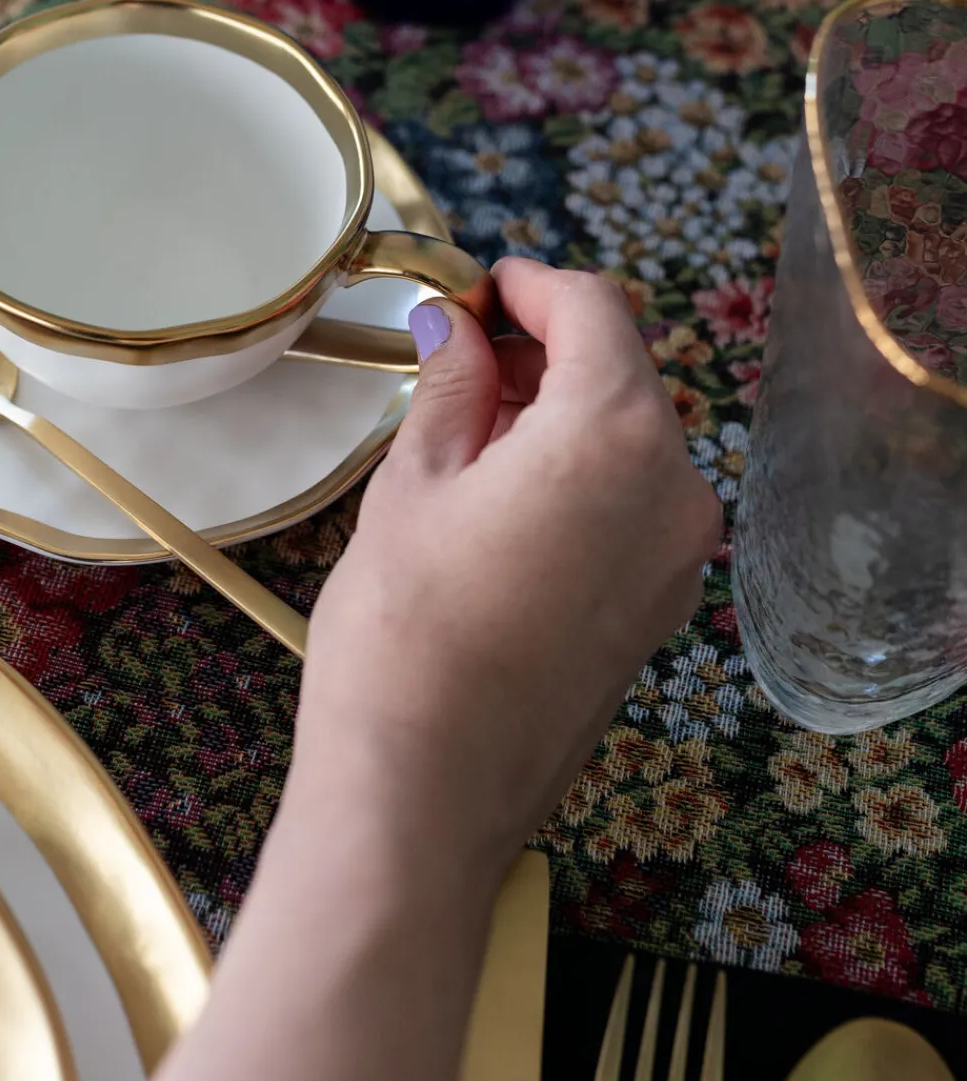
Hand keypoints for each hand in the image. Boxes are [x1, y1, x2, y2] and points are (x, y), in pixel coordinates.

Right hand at [296, 260, 721, 890]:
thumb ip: (452, 386)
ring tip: (466, 434)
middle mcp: (675, 486)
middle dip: (543, 352)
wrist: (425, 794)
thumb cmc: (403, 632)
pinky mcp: (661, 607)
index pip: (595, 309)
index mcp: (615, 434)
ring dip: (559, 414)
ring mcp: (678, 555)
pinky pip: (632, 504)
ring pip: (630, 439)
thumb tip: (454, 326)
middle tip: (453, 360)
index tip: (473, 290)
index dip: (530, 286)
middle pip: (622, 373)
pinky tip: (503, 499)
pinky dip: (579, 477)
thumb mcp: (413, 484)